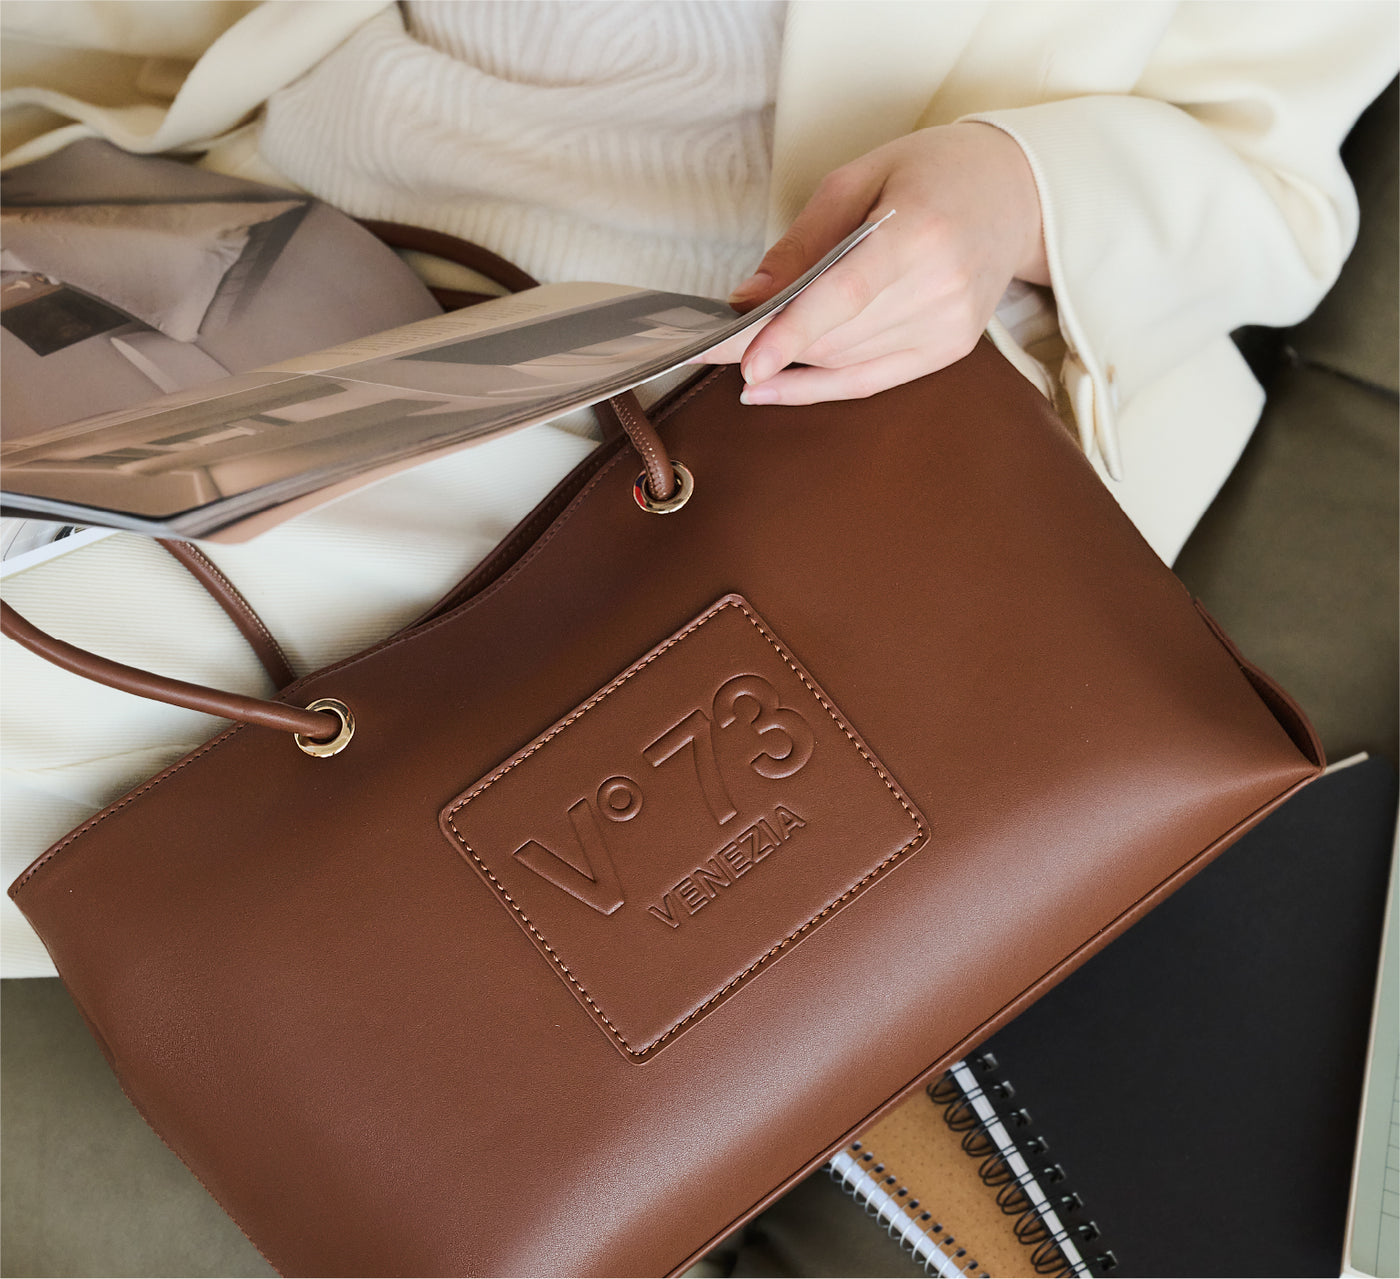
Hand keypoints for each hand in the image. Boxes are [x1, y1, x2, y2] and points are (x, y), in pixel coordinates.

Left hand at [699, 123, 1048, 404]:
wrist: (1015, 193)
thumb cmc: (930, 173)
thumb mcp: (857, 179)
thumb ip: (802, 242)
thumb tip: (748, 297)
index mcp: (920, 232)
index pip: (846, 294)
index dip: (792, 331)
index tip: (746, 358)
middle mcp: (941, 287)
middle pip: (836, 334)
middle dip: (767, 342)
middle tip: (710, 343)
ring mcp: (948, 326)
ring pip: (844, 360)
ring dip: (789, 359)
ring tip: (741, 351)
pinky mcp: (947, 350)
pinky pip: (869, 382)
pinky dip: (815, 389)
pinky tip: (770, 389)